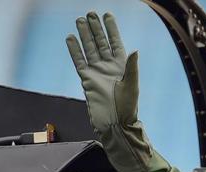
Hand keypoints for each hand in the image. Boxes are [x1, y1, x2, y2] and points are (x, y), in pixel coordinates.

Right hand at [66, 11, 150, 171]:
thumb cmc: (127, 108)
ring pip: (89, 49)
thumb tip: (134, 50)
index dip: (111, 29)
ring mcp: (97, 72)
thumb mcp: (132, 86)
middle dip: (96, 28)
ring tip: (80, 20)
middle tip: (90, 13)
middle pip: (100, 42)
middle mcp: (109, 67)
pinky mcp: (86, 80)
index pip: (116, 42)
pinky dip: (75, 50)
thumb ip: (131, 67)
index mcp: (122, 66)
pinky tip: (71, 39)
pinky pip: (79, 62)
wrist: (114, 124)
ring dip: (85, 35)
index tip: (107, 15)